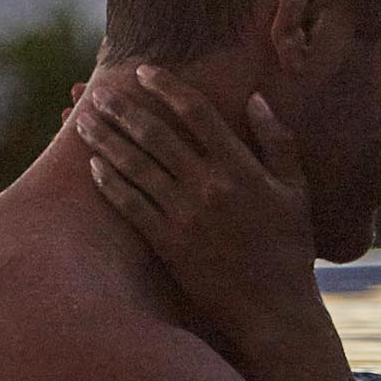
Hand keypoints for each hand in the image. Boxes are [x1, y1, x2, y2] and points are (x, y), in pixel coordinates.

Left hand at [74, 67, 352, 380]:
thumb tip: (256, 99)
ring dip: (106, 140)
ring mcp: (185, 217)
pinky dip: (110, 184)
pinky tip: (93, 168)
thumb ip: (277, 140)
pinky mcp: (168, 245)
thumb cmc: (290, 247)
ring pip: (136, 167)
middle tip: (99, 91)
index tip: (143, 71)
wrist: (275, 309)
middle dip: (123, 108)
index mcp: (240, 167)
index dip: (167, 87)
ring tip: (84, 122)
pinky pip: (131, 207)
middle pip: (156, 135)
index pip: (196, 112)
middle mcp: (209, 186)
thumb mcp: (295, 189)